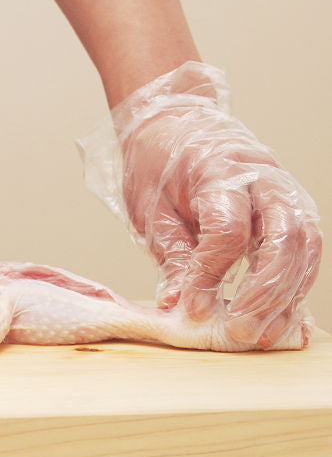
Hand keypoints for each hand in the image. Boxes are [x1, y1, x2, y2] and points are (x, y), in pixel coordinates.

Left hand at [108, 62, 320, 347]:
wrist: (176, 122)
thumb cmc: (159, 160)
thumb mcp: (149, 205)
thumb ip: (171, 253)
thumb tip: (179, 304)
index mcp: (218, 168)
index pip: (227, 230)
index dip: (210, 274)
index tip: (191, 306)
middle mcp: (262, 176)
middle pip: (282, 239)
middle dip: (264, 292)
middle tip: (239, 332)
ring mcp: (284, 189)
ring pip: (304, 247)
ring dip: (286, 296)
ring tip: (261, 335)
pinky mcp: (292, 206)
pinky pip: (306, 249)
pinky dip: (296, 285)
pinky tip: (281, 316)